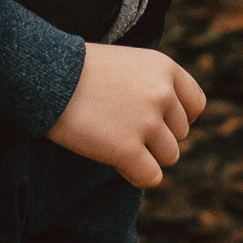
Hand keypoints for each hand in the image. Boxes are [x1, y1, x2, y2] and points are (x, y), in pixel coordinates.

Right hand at [47, 43, 207, 187]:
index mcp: (165, 68)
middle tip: (121, 127)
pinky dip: (136, 174)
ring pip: (169, 157)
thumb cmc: (80, 72)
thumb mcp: (128, 64)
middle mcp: (163, 93)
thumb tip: (168, 125)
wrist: (47, 77)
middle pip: (180, 134)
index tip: (156, 121)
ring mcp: (147, 122)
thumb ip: (154, 87)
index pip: (195, 105)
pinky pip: (151, 177)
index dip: (177, 117)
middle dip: (156, 137)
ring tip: (115, 141)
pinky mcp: (128, 149)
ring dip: (146, 155)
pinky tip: (117, 162)